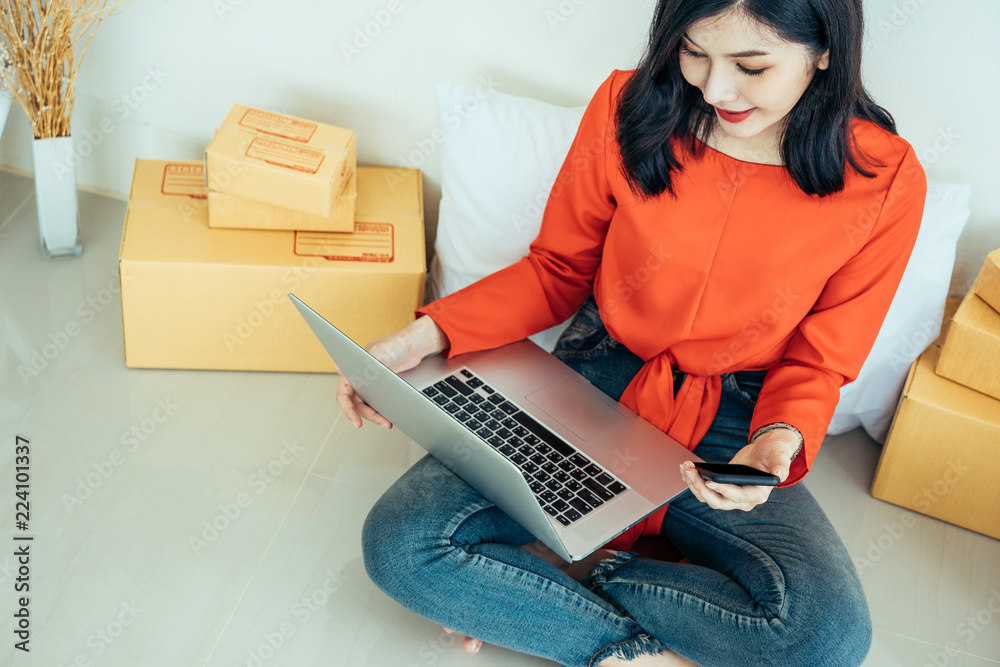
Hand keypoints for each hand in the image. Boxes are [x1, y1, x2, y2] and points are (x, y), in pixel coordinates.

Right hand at [334, 316, 448, 428]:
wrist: (413, 346)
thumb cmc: (394, 345)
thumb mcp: (377, 353)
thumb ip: (359, 363)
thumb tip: (338, 368)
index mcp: (351, 370)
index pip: (344, 394)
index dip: (348, 410)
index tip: (357, 421)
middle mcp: (358, 379)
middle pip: (356, 404)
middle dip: (368, 415)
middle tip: (381, 421)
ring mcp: (369, 385)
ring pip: (367, 407)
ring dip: (376, 416)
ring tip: (388, 422)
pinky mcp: (380, 389)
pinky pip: (377, 405)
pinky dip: (382, 412)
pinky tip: (389, 416)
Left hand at [679, 427, 799, 511]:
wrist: (765, 452)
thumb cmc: (774, 454)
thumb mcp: (780, 457)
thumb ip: (781, 466)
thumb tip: (779, 474)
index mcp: (758, 494)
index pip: (738, 496)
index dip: (723, 490)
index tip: (709, 481)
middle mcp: (743, 501)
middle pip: (718, 502)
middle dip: (702, 488)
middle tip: (691, 472)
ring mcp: (730, 497)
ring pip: (707, 498)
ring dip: (693, 484)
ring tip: (685, 467)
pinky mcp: (721, 489)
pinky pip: (704, 491)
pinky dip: (692, 481)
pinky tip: (685, 469)